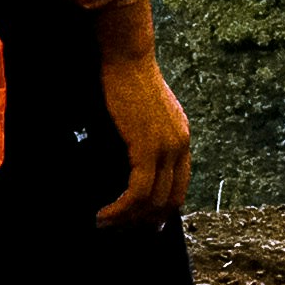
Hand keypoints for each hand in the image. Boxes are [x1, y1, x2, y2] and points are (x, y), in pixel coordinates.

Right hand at [91, 6, 191, 227]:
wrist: (127, 55)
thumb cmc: (125, 77)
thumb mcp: (140, 113)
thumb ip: (141, 136)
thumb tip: (125, 160)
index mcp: (180, 137)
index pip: (179, 185)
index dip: (163, 209)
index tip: (145, 223)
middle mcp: (180, 145)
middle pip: (170, 199)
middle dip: (145, 221)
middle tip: (120, 229)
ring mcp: (167, 148)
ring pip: (153, 201)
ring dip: (127, 219)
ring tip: (104, 224)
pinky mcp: (148, 148)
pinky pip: (138, 192)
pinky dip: (120, 209)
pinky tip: (103, 214)